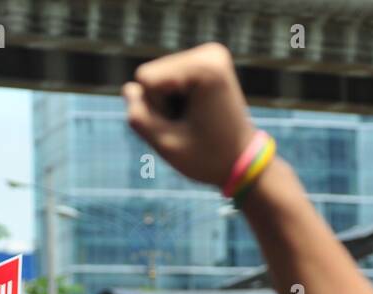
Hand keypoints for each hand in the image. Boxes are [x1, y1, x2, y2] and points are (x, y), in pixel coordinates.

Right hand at [122, 43, 256, 189]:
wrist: (242, 161)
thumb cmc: (208, 158)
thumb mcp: (166, 145)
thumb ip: (139, 116)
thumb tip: (129, 89)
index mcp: (205, 67)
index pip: (146, 79)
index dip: (157, 109)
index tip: (186, 124)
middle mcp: (209, 53)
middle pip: (151, 75)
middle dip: (162, 105)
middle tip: (191, 124)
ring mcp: (209, 55)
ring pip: (156, 78)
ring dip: (168, 104)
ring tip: (194, 120)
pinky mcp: (205, 63)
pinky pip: (167, 79)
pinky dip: (175, 100)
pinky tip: (195, 112)